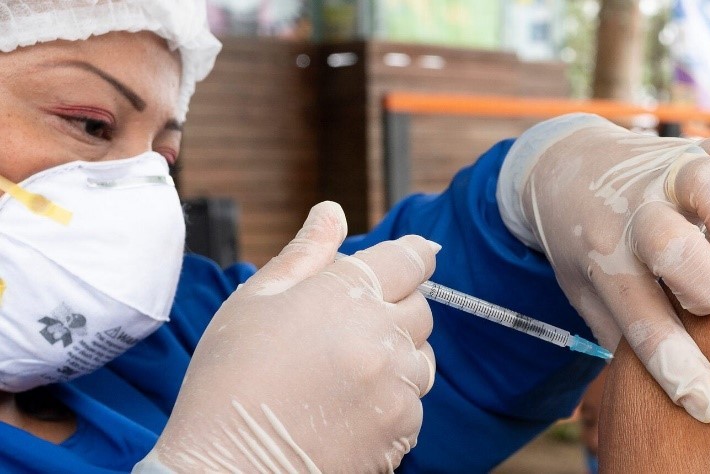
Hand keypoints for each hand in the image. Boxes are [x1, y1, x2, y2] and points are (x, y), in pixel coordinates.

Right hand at [135, 201, 438, 472]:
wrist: (229, 469)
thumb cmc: (229, 382)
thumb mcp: (255, 301)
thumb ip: (305, 253)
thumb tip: (332, 213)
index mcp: (348, 293)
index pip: (409, 259)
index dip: (414, 254)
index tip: (419, 253)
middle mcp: (382, 336)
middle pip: (421, 308)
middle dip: (397, 306)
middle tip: (355, 322)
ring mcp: (396, 386)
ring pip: (422, 356)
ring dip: (398, 353)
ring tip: (348, 368)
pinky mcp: (401, 429)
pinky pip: (415, 401)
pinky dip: (394, 397)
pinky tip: (351, 405)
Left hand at [497, 114, 709, 422]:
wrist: (563, 168)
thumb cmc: (584, 244)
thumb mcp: (585, 291)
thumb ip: (623, 330)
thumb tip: (666, 385)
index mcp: (601, 258)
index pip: (638, 320)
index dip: (677, 366)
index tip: (706, 404)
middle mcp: (631, 214)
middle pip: (672, 246)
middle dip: (703, 286)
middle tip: (703, 298)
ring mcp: (664, 175)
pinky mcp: (696, 149)